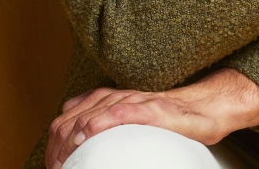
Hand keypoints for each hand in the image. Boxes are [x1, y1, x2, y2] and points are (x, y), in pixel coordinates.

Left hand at [45, 68, 258, 168]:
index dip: (57, 134)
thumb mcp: (133, 119)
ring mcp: (138, 101)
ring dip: (76, 129)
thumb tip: (83, 142)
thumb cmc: (171, 120)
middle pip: (79, 111)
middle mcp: (122, 96)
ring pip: (97, 109)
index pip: (73, 109)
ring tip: (64, 150)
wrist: (206, 109)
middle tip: (56, 162)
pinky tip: (90, 128)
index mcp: (114, 99)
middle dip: (61, 137)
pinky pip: (124, 110)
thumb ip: (110, 123)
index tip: (52, 160)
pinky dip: (104, 119)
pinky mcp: (154, 110)